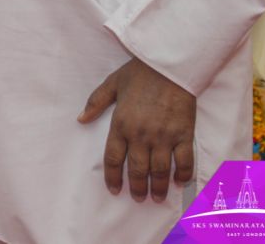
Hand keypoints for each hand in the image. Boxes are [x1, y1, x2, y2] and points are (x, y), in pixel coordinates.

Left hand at [78, 57, 195, 201]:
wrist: (170, 66)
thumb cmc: (139, 73)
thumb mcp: (111, 84)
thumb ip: (95, 103)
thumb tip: (80, 119)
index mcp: (121, 123)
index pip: (113, 157)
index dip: (113, 177)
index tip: (114, 189)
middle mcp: (141, 134)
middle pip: (137, 169)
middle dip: (137, 187)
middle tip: (138, 199)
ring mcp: (164, 136)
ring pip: (160, 170)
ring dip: (158, 187)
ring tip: (156, 198)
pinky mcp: (184, 134)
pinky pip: (184, 161)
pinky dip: (182, 174)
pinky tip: (179, 182)